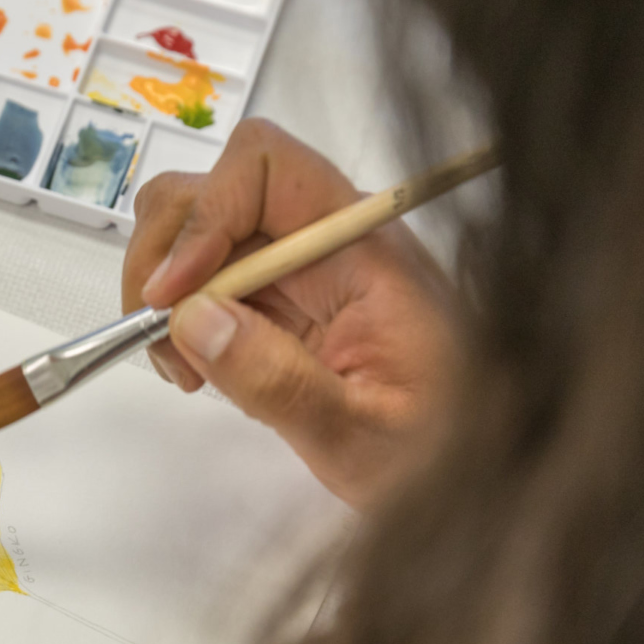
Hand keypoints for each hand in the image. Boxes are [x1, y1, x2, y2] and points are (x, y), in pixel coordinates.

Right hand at [126, 119, 457, 509]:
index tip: (173, 294)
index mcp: (364, 249)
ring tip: (181, 366)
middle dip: (168, 252)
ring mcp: (303, 273)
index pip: (267, 166)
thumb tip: (194, 319)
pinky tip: (198, 372)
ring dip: (167, 291)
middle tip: (158, 334)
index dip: (205, 213)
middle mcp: (329, 243)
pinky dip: (182, 321)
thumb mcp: (361, 434)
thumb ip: (279, 380)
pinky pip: (212, 285)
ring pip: (202, 233)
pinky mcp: (286, 307)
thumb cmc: (445, 454)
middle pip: (217, 187)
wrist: (484, 476)